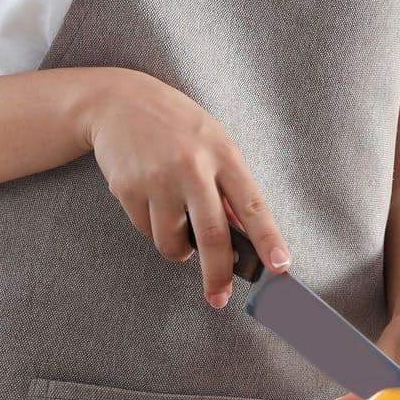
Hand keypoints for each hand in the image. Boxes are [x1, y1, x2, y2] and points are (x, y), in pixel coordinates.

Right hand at [78, 68, 286, 307]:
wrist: (119, 102)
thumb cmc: (177, 126)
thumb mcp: (213, 144)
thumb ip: (227, 187)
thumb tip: (243, 237)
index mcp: (224, 155)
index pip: (253, 205)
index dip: (268, 239)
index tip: (280, 267)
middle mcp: (193, 168)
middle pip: (212, 236)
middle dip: (218, 275)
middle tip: (219, 297)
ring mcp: (159, 180)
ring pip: (172, 243)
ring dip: (178, 249)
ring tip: (177, 223)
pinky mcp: (128, 189)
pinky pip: (145, 230)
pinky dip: (152, 227)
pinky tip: (151, 199)